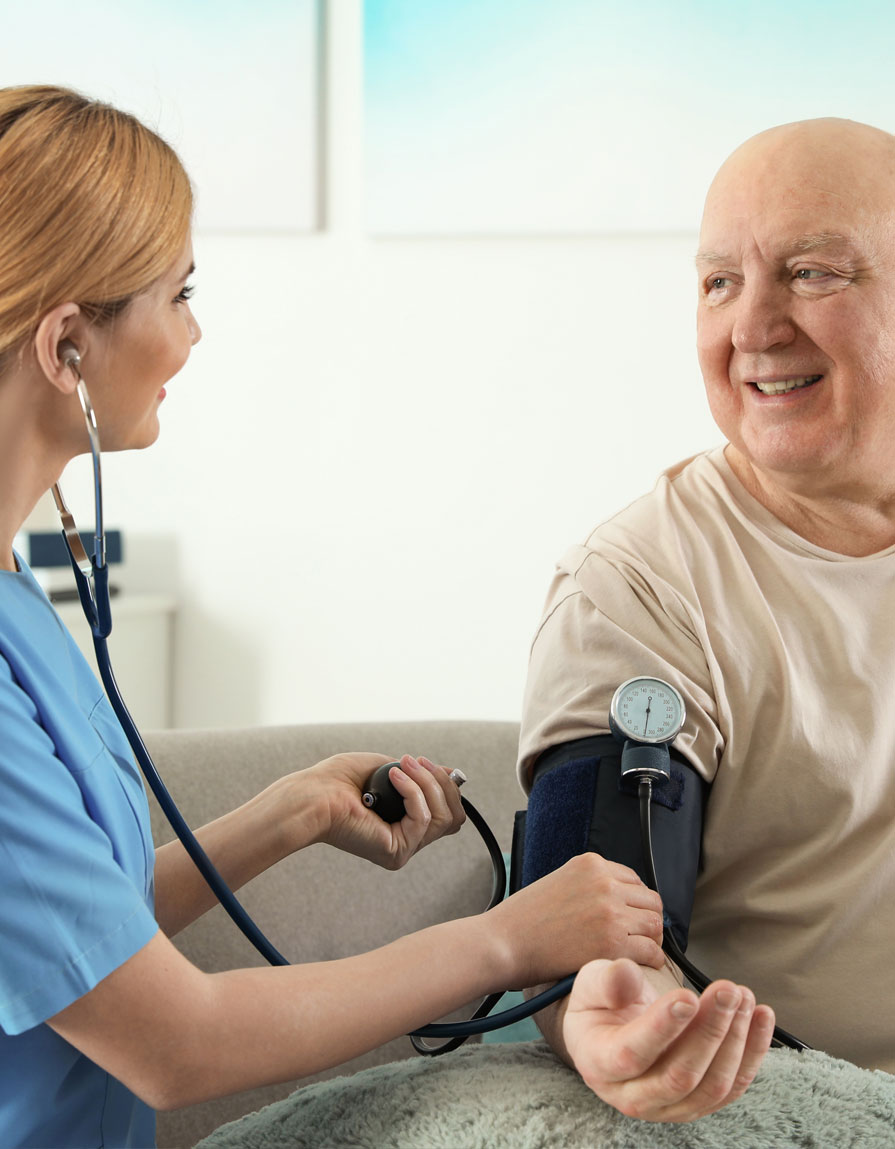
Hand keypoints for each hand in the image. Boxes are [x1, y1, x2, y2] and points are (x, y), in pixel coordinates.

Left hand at [304, 751, 465, 870]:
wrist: (312, 796)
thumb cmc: (339, 781)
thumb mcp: (389, 769)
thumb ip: (419, 774)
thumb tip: (452, 773)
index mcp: (405, 824)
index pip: (449, 814)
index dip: (448, 787)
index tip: (430, 764)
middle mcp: (407, 840)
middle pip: (453, 818)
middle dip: (442, 783)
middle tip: (418, 761)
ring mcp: (404, 848)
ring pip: (442, 816)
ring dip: (426, 782)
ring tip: (403, 765)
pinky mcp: (397, 850)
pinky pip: (422, 817)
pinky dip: (411, 790)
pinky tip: (392, 776)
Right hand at [488, 854, 663, 989]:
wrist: (503, 942)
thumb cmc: (522, 920)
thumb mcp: (557, 883)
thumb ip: (586, 886)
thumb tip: (610, 902)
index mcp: (590, 863)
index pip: (633, 879)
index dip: (633, 902)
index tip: (629, 918)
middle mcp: (604, 882)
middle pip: (649, 900)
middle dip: (646, 919)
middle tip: (638, 938)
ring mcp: (610, 911)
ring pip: (655, 923)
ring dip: (650, 939)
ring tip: (638, 953)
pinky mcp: (612, 942)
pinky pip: (651, 950)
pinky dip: (651, 960)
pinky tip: (640, 966)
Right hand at [563, 958, 774, 1121]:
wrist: (609, 1034)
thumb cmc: (599, 1005)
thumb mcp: (590, 982)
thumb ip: (605, 980)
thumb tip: (626, 977)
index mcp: (599, 1063)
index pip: (632, 1054)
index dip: (661, 1028)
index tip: (687, 997)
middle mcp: (632, 1096)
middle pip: (679, 1075)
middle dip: (710, 1031)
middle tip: (728, 990)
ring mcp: (668, 1107)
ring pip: (711, 1085)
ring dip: (735, 1040)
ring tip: (743, 996)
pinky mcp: (697, 1105)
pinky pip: (732, 1087)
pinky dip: (752, 1053)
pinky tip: (761, 1016)